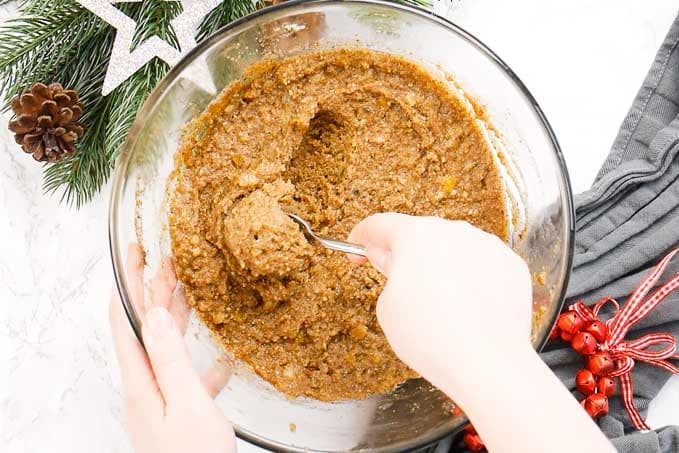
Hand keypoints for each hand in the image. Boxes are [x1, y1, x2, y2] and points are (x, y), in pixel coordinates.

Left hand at [110, 244, 235, 452]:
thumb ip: (170, 357)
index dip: (128, 283)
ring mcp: (161, 403)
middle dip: (154, 293)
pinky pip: (188, 381)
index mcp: (141, 382)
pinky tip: (223, 362)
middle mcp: (146, 389)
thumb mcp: (185, 403)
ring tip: (188, 291)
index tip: (135, 253)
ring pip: (167, 350)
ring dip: (176, 320)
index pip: (127, 320)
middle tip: (166, 261)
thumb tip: (155, 313)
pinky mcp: (179, 416)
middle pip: (146, 330)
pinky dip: (204, 366)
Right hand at [348, 214, 532, 402]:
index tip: (357, 247)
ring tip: (438, 304)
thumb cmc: (431, 337)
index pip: (379, 225)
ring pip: (453, 248)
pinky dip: (470, 279)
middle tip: (397, 282)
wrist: (488, 364)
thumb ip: (387, 272)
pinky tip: (466, 307)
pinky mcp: (510, 265)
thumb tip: (392, 262)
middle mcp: (454, 231)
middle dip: (405, 255)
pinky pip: (481, 265)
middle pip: (420, 235)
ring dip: (440, 266)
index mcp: (416, 235)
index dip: (362, 237)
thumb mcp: (387, 307)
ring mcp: (486, 246)